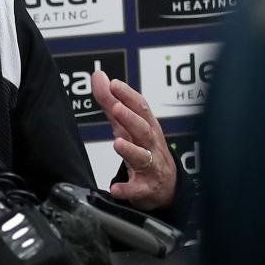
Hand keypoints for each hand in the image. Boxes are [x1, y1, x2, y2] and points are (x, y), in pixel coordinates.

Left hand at [91, 70, 175, 210]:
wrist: (165, 187)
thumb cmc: (145, 148)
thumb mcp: (127, 125)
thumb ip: (111, 101)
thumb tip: (99, 75)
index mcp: (148, 127)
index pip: (141, 108)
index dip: (129, 95)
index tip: (115, 84)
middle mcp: (152, 145)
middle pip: (144, 130)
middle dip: (131, 118)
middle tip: (116, 108)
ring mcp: (151, 167)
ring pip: (143, 157)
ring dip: (131, 150)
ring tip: (117, 143)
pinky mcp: (146, 189)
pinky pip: (138, 190)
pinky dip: (128, 190)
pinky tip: (117, 189)